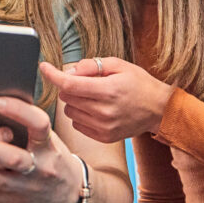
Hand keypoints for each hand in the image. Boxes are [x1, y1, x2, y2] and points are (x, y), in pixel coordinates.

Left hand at [0, 97, 82, 202]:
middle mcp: (40, 167)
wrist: (70, 191)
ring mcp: (27, 186)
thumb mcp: (48, 138)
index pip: (39, 125)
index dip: (19, 112)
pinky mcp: (15, 200)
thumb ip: (27, 123)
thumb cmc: (52, 154)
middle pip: (13, 158)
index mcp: (48, 145)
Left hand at [40, 57, 173, 142]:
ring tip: (93, 96)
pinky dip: (81, 114)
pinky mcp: (104, 137)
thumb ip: (91, 65)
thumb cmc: (139, 83)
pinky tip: (96, 109)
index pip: (69, 84)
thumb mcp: (119, 65)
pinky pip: (77, 124)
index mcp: (108, 90)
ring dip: (74, 101)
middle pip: (67, 97)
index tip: (43, 67)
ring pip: (69, 111)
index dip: (53, 75)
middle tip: (85, 82)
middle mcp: (104, 111)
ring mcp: (104, 127)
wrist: (159, 110)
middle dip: (69, 86)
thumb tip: (68, 71)